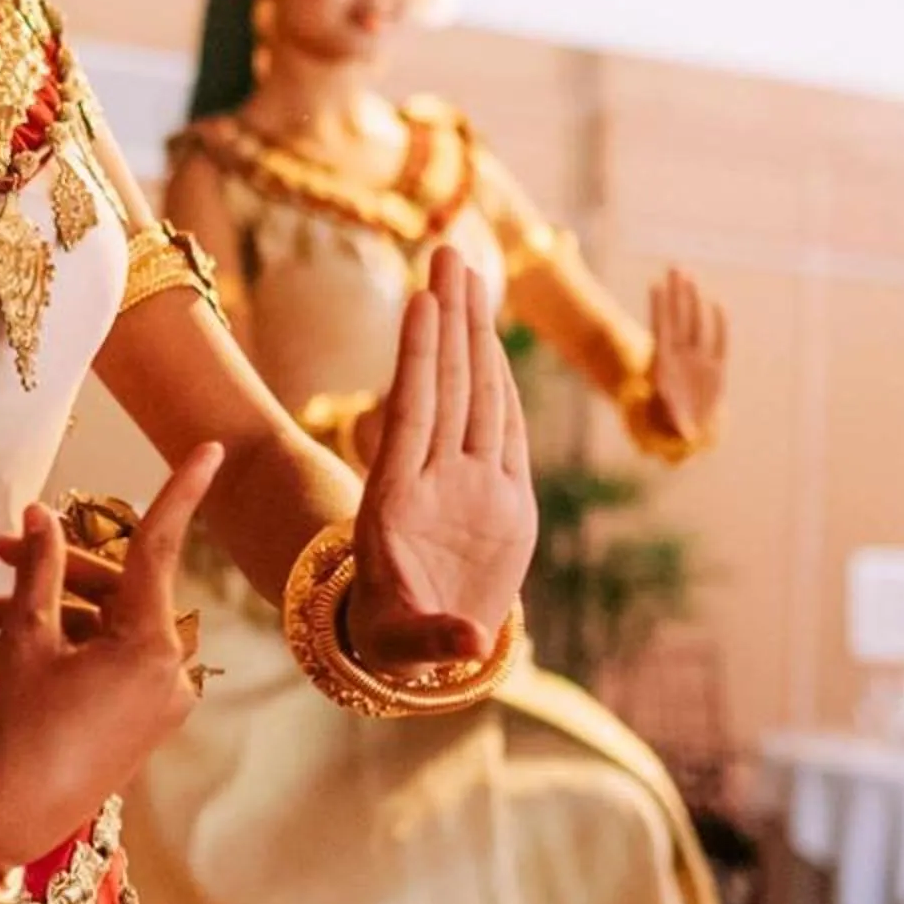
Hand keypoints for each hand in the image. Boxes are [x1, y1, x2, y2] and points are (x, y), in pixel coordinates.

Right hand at [0, 443, 221, 871]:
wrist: (6, 821)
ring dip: (47, 612)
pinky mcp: (140, 724)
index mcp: (152, 645)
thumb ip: (39, 568)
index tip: (212, 448)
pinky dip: (63, 647)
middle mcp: (170, 672)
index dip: (181, 490)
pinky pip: (108, 662)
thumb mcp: (24, 637)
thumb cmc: (15, 726)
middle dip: (55, 569)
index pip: (160, 546)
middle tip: (0, 550)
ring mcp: (158, 703)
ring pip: (106, 627)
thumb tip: (43, 515)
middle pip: (118, 589)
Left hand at [345, 246, 537, 673]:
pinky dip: (499, 382)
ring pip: (473, 394)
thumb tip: (464, 641)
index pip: (413, 414)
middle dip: (448, 320)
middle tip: (444, 251)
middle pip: (446, 385)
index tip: (421, 302)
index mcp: (401, 504)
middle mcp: (436, 481)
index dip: (420, 359)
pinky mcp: (504, 498)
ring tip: (466, 273)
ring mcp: (469, 484)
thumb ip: (431, 636)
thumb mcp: (405, 644)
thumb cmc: (399, 642)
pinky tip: (492, 339)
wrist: (426, 652)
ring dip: (472, 334)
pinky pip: (500, 427)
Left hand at [645, 267, 726, 443]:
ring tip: (687, 275)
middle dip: (678, 295)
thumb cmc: (670, 426)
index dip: (659, 308)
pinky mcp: (714, 369)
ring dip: (692, 301)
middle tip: (675, 267)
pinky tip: (717, 305)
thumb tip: (688, 434)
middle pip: (679, 319)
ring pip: (695, 324)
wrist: (685, 434)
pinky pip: (718, 342)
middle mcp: (680, 358)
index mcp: (663, 366)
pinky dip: (719, 325)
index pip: (661, 330)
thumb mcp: (671, 425)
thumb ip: (679, 424)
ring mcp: (696, 360)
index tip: (656, 286)